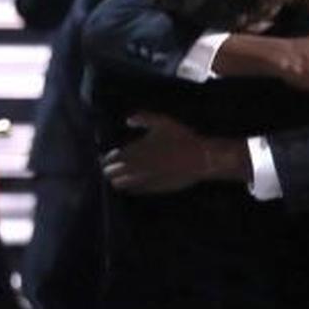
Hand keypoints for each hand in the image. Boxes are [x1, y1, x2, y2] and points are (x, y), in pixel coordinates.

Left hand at [103, 112, 249, 193]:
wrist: (199, 159)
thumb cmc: (181, 138)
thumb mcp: (162, 122)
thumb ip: (143, 118)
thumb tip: (128, 120)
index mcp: (135, 151)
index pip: (112, 158)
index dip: (108, 157)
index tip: (109, 155)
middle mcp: (135, 168)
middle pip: (112, 173)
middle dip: (109, 169)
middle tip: (109, 167)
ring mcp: (143, 180)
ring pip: (120, 184)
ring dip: (117, 180)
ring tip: (117, 176)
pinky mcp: (153, 189)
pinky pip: (134, 190)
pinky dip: (130, 187)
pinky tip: (131, 183)